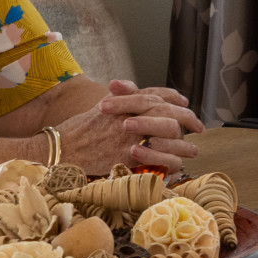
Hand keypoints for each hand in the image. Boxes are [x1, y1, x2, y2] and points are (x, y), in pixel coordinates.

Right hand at [53, 80, 206, 173]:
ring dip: (183, 143)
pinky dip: (170, 162)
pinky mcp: (126, 157)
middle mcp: (128, 115)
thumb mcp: (97, 108)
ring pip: (166, 135)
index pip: (154, 93)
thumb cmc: (76, 130)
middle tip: (198, 125)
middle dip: (186, 118)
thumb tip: (134, 91)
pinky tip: (178, 165)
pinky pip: (157, 158)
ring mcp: (128, 136)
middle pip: (166, 112)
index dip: (172, 96)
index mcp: (122, 102)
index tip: (184, 101)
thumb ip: (119, 99)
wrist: (59, 150)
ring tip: (193, 149)